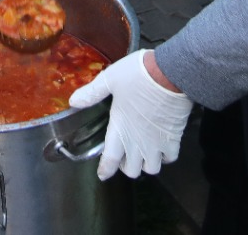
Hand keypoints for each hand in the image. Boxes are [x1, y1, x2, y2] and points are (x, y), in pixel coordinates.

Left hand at [69, 50, 193, 178]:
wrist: (171, 73)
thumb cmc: (138, 75)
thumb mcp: (110, 79)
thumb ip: (92, 93)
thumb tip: (73, 101)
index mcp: (120, 129)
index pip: (110, 159)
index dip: (105, 170)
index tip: (103, 174)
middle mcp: (138, 142)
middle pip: (132, 170)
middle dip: (127, 166)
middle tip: (125, 154)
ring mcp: (157, 143)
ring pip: (152, 169)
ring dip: (147, 163)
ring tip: (143, 152)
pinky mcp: (174, 139)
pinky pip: (170, 158)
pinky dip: (165, 156)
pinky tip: (161, 146)